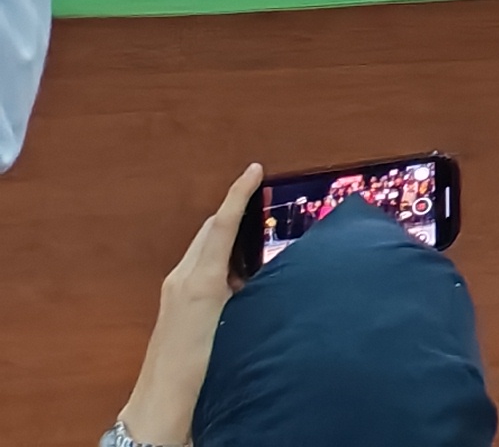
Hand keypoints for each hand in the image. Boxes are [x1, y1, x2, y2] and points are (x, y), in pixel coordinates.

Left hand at [121, 162, 260, 446]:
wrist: (160, 404)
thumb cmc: (195, 369)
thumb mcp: (231, 323)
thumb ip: (244, 289)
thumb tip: (258, 269)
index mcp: (199, 280)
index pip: (221, 224)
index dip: (239, 194)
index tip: (255, 169)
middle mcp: (182, 278)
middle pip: (210, 230)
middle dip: (234, 212)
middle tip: (264, 204)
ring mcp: (174, 291)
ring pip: (205, 247)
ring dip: (227, 238)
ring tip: (258, 243)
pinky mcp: (173, 304)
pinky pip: (199, 266)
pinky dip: (219, 260)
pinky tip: (239, 280)